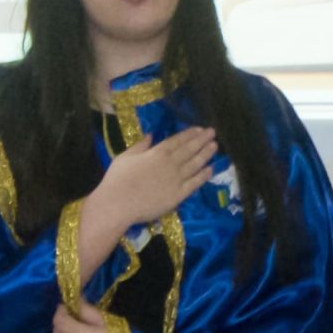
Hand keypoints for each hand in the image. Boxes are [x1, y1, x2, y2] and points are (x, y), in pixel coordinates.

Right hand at [89, 128, 219, 229]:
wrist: (118, 204)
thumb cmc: (117, 180)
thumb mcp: (125, 157)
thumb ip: (140, 146)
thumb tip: (152, 135)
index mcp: (157, 152)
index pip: (177, 140)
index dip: (189, 134)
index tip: (199, 129)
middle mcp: (170, 163)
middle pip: (190, 149)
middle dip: (202, 140)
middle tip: (213, 132)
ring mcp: (176, 179)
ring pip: (195, 164)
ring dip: (206, 154)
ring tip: (215, 146)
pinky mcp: (178, 195)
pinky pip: (194, 183)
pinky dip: (204, 175)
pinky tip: (211, 169)